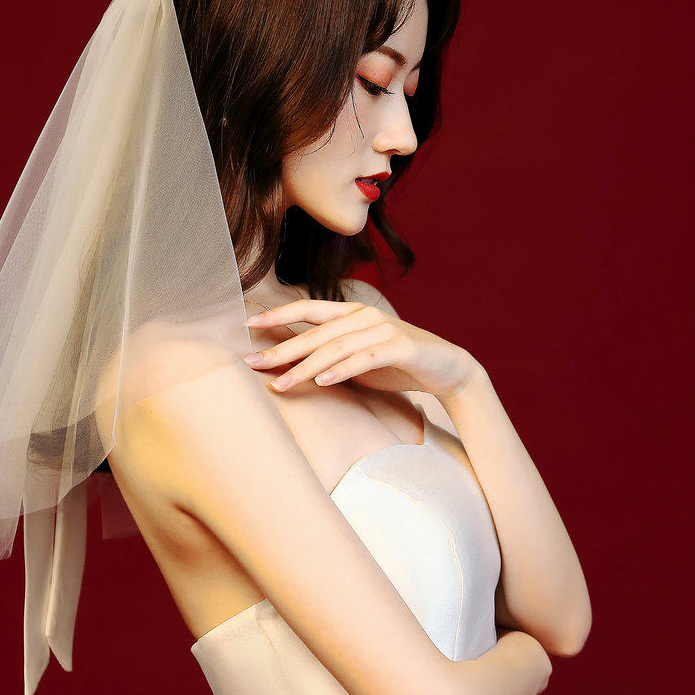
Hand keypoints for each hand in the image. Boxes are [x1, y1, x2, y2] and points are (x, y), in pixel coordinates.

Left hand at [243, 297, 479, 398]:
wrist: (447, 369)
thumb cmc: (397, 364)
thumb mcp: (357, 357)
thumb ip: (329, 354)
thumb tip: (290, 363)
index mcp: (352, 313)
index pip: (308, 310)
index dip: (277, 315)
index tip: (247, 324)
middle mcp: (364, 316)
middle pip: (315, 333)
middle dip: (281, 349)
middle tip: (252, 362)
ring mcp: (383, 329)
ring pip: (335, 347)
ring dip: (305, 367)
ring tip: (281, 383)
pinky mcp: (400, 347)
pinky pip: (365, 358)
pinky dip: (342, 369)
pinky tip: (322, 381)